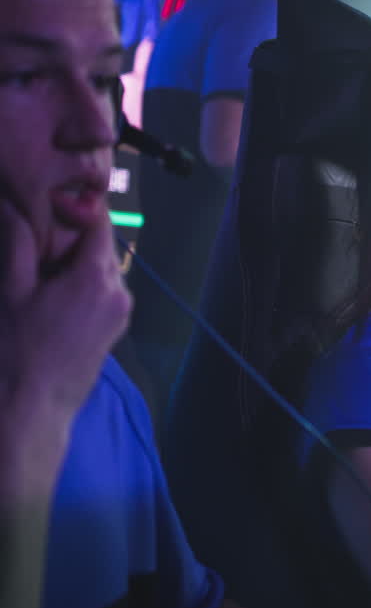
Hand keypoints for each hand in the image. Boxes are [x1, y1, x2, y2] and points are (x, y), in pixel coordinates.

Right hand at [0, 199, 130, 423]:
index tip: (52, 202)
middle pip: (103, 246)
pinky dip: (85, 281)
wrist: (34, 404)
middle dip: (75, 236)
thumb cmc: (18, 348)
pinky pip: (105, 290)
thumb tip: (11, 207)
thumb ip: (18, 243)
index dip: (78, 208)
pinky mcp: (117, 327)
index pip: (100, 224)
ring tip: (43, 265)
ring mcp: (122, 311)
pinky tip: (55, 291)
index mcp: (97, 277)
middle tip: (41, 232)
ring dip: (78, 260)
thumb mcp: (12, 290)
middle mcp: (119, 290)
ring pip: (105, 268)